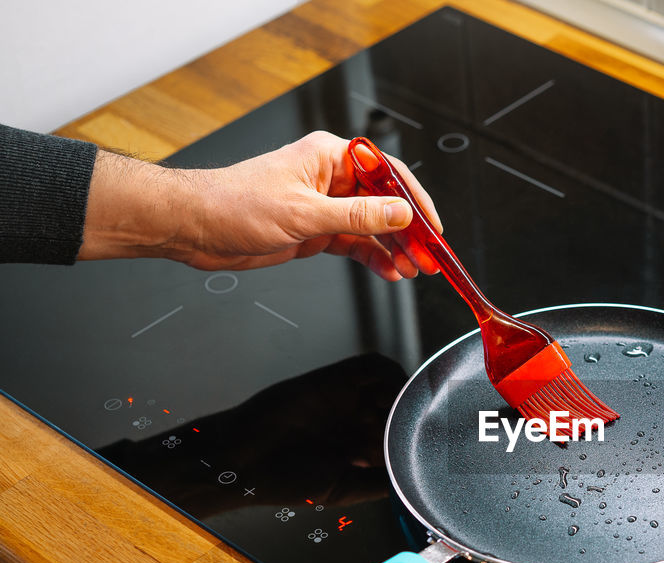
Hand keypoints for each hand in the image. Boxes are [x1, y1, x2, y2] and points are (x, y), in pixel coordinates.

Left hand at [79, 130, 441, 280]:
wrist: (197, 227)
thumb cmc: (235, 204)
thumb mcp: (304, 212)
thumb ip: (358, 216)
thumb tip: (399, 213)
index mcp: (330, 157)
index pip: (388, 173)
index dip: (415, 200)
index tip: (433, 226)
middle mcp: (331, 178)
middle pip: (386, 202)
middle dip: (409, 231)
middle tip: (431, 256)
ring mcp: (325, 206)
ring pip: (374, 227)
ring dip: (395, 249)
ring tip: (414, 269)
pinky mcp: (316, 230)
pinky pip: (356, 244)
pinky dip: (374, 258)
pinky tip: (390, 271)